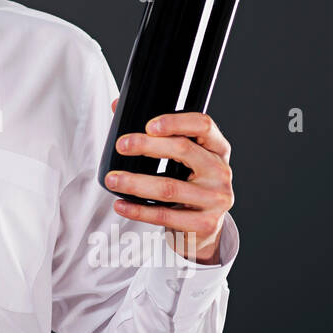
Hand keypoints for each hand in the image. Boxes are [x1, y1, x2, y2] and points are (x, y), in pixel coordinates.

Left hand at [105, 97, 232, 263]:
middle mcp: (221, 171)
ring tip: (112, 179)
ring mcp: (216, 199)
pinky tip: (121, 205)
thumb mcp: (182, 157)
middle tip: (121, 145)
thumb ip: (155, 133)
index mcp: (217, 148)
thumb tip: (118, 106)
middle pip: (184, 150)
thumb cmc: (189, 182)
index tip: (149, 125)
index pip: (203, 125)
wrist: (204, 226)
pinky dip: (138, 210)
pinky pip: (166, 215)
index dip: (176, 122)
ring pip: (169, 187)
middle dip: (147, 145)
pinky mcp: (205, 224)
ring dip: (135, 182)